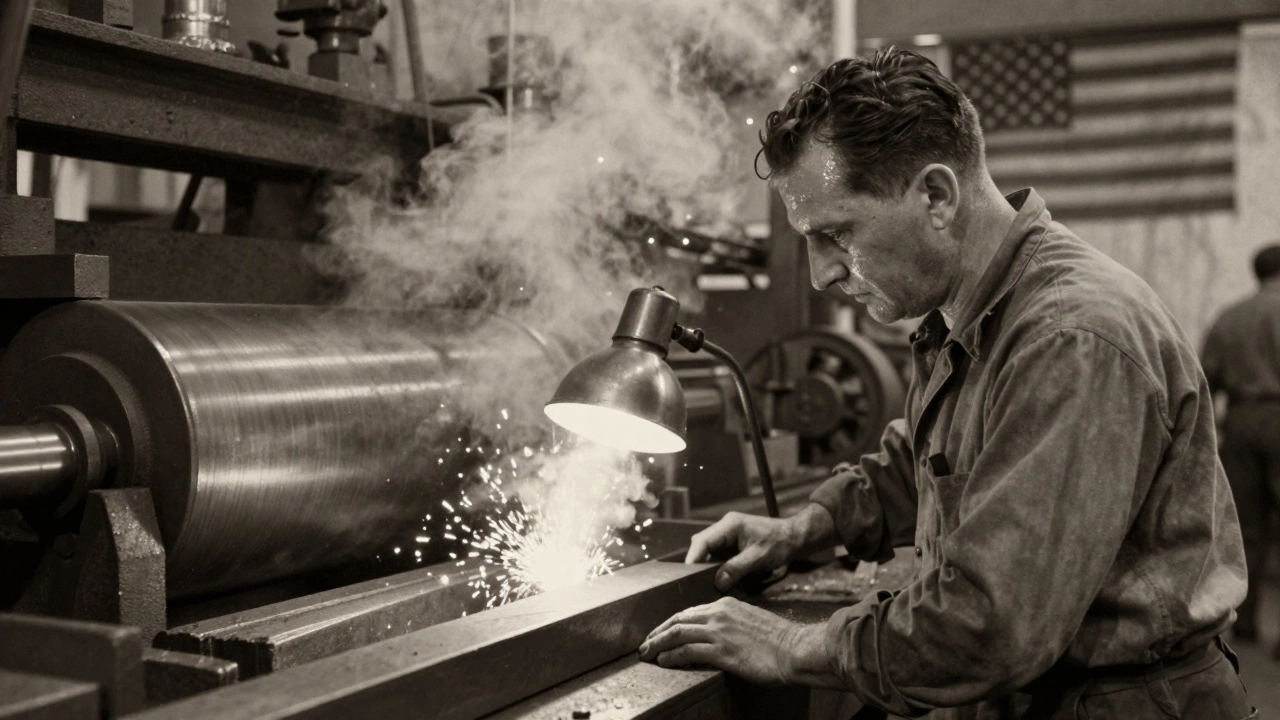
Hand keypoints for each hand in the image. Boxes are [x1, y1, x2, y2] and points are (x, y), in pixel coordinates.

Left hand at [637, 597, 807, 684]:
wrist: (795, 649)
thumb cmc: (779, 640)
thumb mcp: (751, 620)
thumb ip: (731, 623)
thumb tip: (718, 635)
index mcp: (726, 604)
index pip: (689, 612)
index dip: (670, 623)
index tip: (660, 633)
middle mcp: (719, 613)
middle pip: (677, 620)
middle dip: (657, 633)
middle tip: (645, 645)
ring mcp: (719, 631)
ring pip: (677, 634)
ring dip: (657, 644)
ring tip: (646, 654)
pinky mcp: (721, 650)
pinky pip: (687, 652)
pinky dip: (671, 656)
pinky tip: (663, 662)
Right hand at [686, 505, 834, 591]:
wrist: (795, 537)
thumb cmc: (779, 544)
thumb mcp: (758, 558)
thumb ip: (737, 569)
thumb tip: (718, 583)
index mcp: (730, 525)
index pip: (703, 540)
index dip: (693, 558)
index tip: (686, 575)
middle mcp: (726, 526)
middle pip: (702, 543)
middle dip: (697, 562)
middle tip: (692, 581)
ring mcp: (728, 533)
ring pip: (708, 549)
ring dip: (705, 564)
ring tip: (701, 581)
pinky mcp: (733, 541)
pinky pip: (717, 552)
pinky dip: (715, 564)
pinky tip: (716, 576)